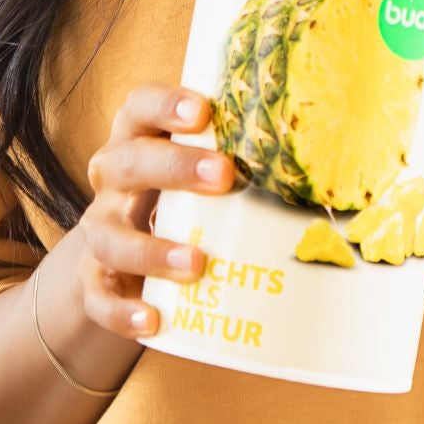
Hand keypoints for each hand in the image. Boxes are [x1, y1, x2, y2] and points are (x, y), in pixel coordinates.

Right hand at [77, 85, 236, 339]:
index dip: (165, 104)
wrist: (121, 258)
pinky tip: (153, 319)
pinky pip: (98, 295)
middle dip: (174, 167)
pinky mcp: (94, 279)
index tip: (202, 111)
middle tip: (223, 175)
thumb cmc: (179, 201)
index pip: (140, 107)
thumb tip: (329, 156)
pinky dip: (121, 310)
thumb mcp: (198, 173)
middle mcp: (113, 181)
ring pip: (109, 234)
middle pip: (127, 163)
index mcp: (138, 140)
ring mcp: (101, 230)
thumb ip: (241, 158)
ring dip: (151, 249)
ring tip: (197, 263)